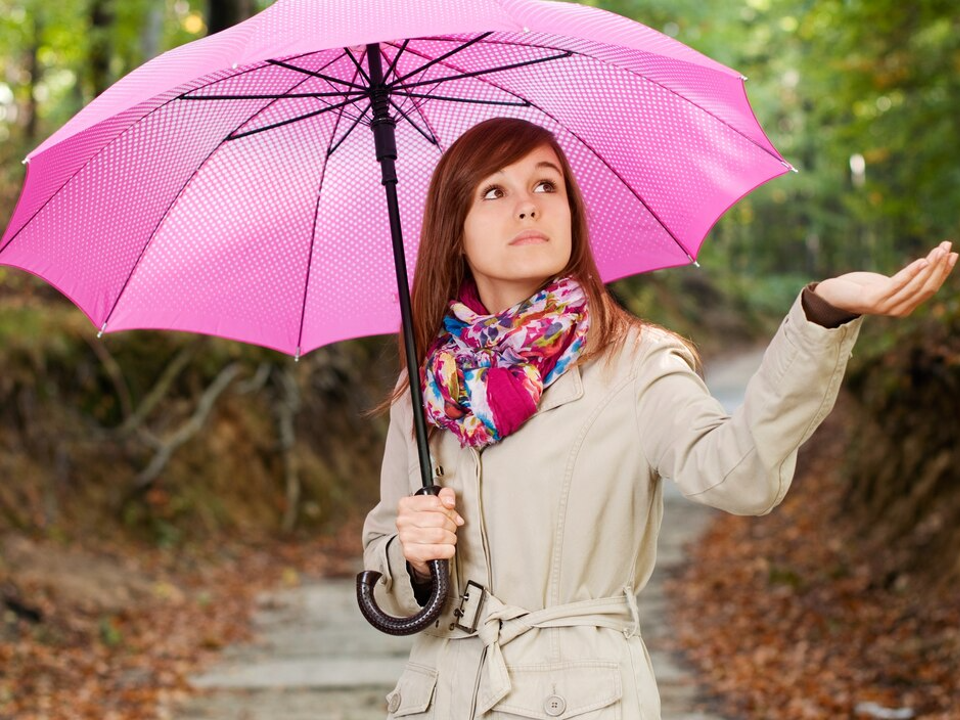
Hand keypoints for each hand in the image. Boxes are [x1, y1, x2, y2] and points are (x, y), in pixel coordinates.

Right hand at [397, 486, 463, 580]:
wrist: (415, 548)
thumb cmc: (425, 525)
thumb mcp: (435, 505)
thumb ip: (446, 495)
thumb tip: (449, 502)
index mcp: (407, 504)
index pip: (435, 502)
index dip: (448, 510)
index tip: (451, 516)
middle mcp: (403, 520)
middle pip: (439, 519)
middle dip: (451, 525)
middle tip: (450, 529)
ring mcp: (405, 537)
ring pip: (440, 535)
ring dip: (451, 538)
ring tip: (448, 539)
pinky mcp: (410, 552)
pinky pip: (438, 551)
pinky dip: (448, 550)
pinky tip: (445, 548)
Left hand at [813, 241, 956, 316]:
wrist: (833, 296)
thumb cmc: (860, 288)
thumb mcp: (886, 284)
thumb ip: (904, 281)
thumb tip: (926, 264)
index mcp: (905, 307)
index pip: (930, 289)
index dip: (943, 272)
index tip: (954, 254)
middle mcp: (899, 310)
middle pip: (927, 287)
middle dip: (940, 266)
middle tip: (948, 247)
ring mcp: (887, 306)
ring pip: (916, 285)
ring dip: (930, 265)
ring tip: (940, 249)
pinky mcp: (875, 299)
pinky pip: (898, 283)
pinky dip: (912, 272)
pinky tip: (923, 260)